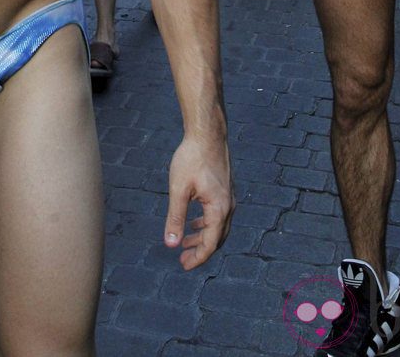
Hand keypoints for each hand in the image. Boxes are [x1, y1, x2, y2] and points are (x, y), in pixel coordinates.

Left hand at [164, 134, 233, 269]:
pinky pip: (217, 215)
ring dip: (202, 238)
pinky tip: (193, 223)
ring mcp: (228, 197)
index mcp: (219, 210)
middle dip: (200, 251)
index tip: (183, 266)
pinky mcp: (224, 189)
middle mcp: (228, 206)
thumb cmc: (192, 158)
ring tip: (185, 244)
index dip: (197, 258)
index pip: (210, 244)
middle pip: (217, 239)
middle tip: (183, 260)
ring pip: (217, 227)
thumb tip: (170, 244)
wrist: (207, 132)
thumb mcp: (178, 190)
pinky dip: (206, 224)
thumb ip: (175, 218)